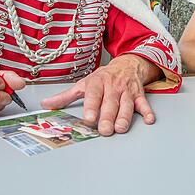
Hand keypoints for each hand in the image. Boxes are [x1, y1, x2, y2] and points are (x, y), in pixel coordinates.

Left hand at [41, 55, 158, 136]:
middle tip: (104, 129)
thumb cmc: (103, 77)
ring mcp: (127, 91)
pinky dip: (147, 111)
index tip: (89, 117)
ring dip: (124, 117)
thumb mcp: (83, 84)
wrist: (127, 65)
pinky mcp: (139, 95)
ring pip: (127, 105)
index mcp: (97, 82)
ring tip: (120, 128)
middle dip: (107, 116)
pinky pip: (144, 104)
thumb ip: (65, 96)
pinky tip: (148, 119)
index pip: (93, 94)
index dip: (91, 105)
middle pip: (110, 102)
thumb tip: (47, 104)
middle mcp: (112, 86)